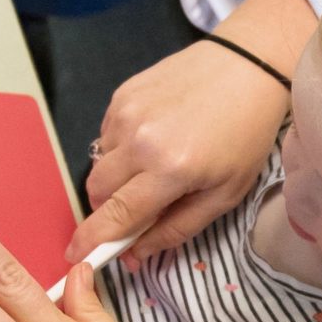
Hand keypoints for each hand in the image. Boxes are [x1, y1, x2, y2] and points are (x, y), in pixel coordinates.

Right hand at [69, 42, 287, 265]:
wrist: (247, 65)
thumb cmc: (244, 134)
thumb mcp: (225, 194)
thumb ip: (177, 228)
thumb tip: (135, 254)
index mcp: (170, 170)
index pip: (116, 216)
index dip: (92, 241)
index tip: (75, 256)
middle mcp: (140, 141)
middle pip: (97, 192)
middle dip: (107, 210)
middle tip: (135, 210)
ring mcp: (126, 113)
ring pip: (99, 165)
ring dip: (116, 179)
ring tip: (153, 168)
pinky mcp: (121, 95)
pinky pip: (105, 137)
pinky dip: (121, 150)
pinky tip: (153, 140)